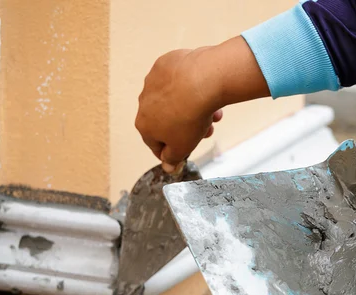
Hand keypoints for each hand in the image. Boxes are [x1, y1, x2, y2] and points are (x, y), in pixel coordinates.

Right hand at [135, 48, 222, 171]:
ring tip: (212, 114)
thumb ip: (173, 159)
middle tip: (206, 131)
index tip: (186, 150)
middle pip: (168, 122)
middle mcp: (143, 102)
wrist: (201, 81)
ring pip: (174, 102)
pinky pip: (178, 82)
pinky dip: (190, 88)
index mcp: (144, 125)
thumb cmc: (189, 116)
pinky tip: (205, 92)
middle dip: (188, 129)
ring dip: (193, 111)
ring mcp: (153, 82)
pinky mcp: (165, 65)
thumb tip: (169, 168)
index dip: (173, 150)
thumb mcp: (183, 147)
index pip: (155, 145)